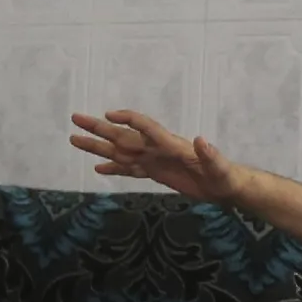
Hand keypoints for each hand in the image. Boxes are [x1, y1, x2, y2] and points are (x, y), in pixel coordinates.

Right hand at [69, 109, 244, 204]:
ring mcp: (155, 160)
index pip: (146, 127)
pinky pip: (130, 169)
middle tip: (75, 118)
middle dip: (99, 128)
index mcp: (172, 144)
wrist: (227, 186)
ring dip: (98, 147)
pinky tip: (97, 169)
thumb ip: (209, 154)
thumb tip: (200, 139)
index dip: (128, 120)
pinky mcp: (156, 173)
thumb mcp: (219, 167)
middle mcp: (158, 149)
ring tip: (74, 140)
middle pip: (123, 136)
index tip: (109, 115)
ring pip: (120, 152)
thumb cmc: (226, 176)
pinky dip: (113, 169)